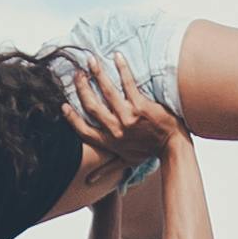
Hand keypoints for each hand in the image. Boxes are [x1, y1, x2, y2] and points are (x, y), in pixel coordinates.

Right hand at [68, 50, 181, 168]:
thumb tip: (89, 182)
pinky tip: (117, 57)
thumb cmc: (150, 152)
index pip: (85, 131)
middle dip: (82, 89)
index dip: (72, 119)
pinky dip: (122, 69)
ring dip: (97, 74)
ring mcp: (129, 117)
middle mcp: (117, 130)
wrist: (173, 147)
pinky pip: (129, 84)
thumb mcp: (126, 162)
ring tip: (90, 60)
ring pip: (108, 92)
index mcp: (110, 142)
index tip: (63, 106)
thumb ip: (106, 169)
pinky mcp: (142, 106)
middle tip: (77, 74)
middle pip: (92, 107)